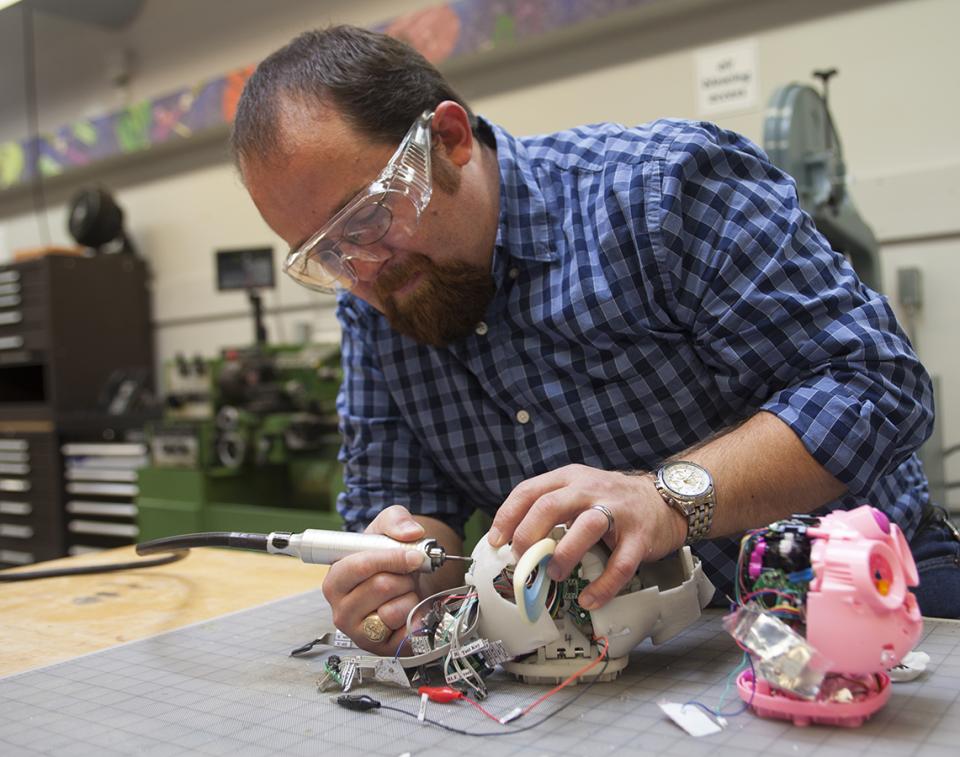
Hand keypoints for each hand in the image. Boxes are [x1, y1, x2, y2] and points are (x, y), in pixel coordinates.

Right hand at [321, 505, 424, 654]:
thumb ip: (396, 520)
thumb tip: (411, 532)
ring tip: (402, 592)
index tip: (412, 554)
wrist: (403, 583)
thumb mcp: (386, 529)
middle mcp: (341, 610)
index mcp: (335, 580)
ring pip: (395, 610)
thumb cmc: (387, 560)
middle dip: (403, 576)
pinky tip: (406, 610)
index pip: (359, 567)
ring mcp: (359, 632)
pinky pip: (406, 631)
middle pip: (382, 587)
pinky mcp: (380, 647)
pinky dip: (415, 617)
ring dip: (409, 596)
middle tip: (404, 574)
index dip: (390, 558)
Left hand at [487, 464, 686, 609]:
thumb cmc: (613, 502)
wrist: (665, 500)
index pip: (529, 491)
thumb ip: (550, 509)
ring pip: (585, 527)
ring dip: (564, 554)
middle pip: (551, 504)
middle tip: (521, 558)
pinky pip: (620, 563)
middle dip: (529, 534)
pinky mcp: (640, 535)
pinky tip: (590, 598)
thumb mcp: (578, 492)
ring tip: (553, 574)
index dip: (507, 516)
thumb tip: (513, 543)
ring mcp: (617, 511)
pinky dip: (603, 585)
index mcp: (570, 479)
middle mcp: (590, 489)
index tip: (495, 541)